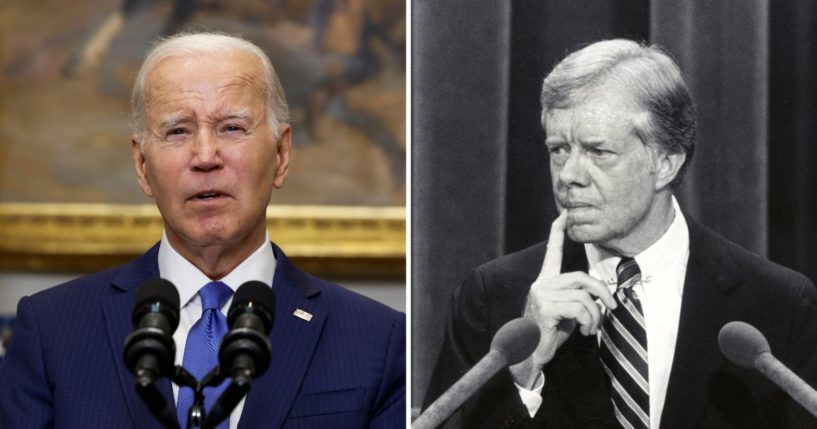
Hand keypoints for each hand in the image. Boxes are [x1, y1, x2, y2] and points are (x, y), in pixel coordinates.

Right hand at [509, 211, 616, 387]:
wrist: (528, 354)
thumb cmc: (548, 333)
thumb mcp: (566, 312)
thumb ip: (577, 297)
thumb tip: (599, 296)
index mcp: (545, 282)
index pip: (552, 252)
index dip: (558, 232)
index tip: (564, 214)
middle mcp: (541, 284)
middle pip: (581, 277)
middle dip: (602, 291)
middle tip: (612, 306)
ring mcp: (541, 295)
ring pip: (583, 296)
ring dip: (595, 315)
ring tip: (592, 329)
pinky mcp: (545, 308)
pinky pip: (580, 309)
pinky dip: (589, 322)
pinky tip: (584, 332)